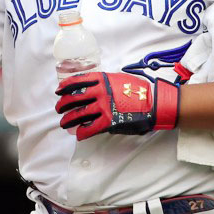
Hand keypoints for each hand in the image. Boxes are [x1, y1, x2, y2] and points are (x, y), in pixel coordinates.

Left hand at [55, 72, 179, 139]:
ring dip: (68, 120)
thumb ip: (105, 83)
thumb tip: (93, 90)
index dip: (64, 87)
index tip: (59, 91)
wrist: (154, 103)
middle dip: (63, 105)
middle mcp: (99, 93)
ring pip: (78, 114)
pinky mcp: (108, 122)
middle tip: (59, 109)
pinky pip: (89, 128)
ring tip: (64, 123)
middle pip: (73, 98)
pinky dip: (82, 132)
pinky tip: (79, 134)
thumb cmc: (139, 91)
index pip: (77, 81)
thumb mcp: (119, 79)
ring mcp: (103, 107)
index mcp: (102, 80)